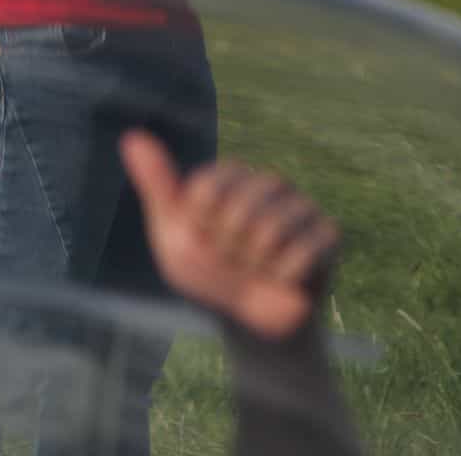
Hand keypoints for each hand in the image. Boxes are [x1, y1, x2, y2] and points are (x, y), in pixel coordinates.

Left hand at [120, 131, 338, 340]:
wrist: (252, 324)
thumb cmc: (208, 275)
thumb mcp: (174, 235)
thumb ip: (158, 186)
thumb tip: (131, 136)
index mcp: (232, 175)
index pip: (206, 189)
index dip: (199, 226)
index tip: (201, 239)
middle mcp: (269, 182)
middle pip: (240, 210)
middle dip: (228, 249)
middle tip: (233, 260)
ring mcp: (302, 206)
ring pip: (273, 229)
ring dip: (256, 264)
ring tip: (257, 269)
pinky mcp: (328, 234)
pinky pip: (305, 251)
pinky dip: (285, 276)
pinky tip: (284, 279)